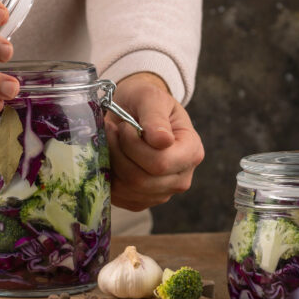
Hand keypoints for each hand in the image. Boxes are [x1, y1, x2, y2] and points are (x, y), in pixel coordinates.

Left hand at [105, 72, 204, 210]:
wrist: (133, 111)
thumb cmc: (145, 102)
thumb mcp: (150, 97)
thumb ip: (156, 117)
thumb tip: (163, 141)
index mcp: (191, 151)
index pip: (160, 163)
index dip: (134, 146)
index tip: (124, 126)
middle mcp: (181, 177)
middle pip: (142, 180)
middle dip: (119, 154)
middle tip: (111, 131)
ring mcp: (162, 192)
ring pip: (128, 189)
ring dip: (111, 163)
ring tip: (109, 141)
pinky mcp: (142, 201)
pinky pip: (119, 197)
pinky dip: (107, 177)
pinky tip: (109, 157)